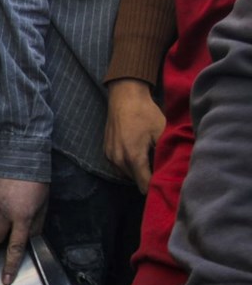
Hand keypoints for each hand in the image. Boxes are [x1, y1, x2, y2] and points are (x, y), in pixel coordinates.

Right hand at [0, 176, 47, 284]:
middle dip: (0, 236)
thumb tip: (29, 238)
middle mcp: (4, 212)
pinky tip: (1, 193)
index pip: (15, 247)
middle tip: (8, 225)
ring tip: (7, 201)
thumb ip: (37, 224)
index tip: (6, 280)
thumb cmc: (36, 183)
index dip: (11, 265)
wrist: (20, 156)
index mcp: (22, 217)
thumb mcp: (43, 205)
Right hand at [104, 79, 164, 193]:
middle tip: (161, 172)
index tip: (167, 186)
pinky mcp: (107, 151)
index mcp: (133, 157)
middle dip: (148, 180)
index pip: (145, 185)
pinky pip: (119, 167)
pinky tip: (138, 156)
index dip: (157, 187)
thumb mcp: (162, 132)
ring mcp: (110, 156)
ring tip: (150, 164)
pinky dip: (129, 166)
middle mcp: (119, 160)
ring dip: (138, 173)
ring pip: (126, 175)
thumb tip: (177, 170)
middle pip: (136, 182)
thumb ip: (167, 153)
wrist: (125, 97)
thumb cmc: (146, 113)